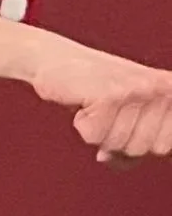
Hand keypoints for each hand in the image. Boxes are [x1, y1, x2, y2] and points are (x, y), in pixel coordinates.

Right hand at [25, 31, 171, 163]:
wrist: (56, 57)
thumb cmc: (94, 88)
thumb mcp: (128, 116)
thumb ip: (138, 142)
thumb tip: (107, 158)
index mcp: (171, 90)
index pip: (164, 147)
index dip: (139, 145)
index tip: (125, 123)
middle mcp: (162, 88)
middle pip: (142, 149)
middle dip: (117, 140)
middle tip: (106, 113)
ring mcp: (138, 89)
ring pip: (118, 145)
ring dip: (97, 131)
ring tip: (94, 105)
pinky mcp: (110, 94)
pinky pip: (94, 137)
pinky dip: (81, 124)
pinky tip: (83, 102)